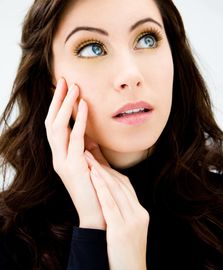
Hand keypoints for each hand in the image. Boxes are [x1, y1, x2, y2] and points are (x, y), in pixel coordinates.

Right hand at [44, 78, 108, 229]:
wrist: (99, 215)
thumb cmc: (97, 188)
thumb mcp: (93, 163)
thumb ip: (91, 149)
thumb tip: (92, 133)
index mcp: (61, 155)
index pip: (54, 124)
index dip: (57, 105)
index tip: (63, 87)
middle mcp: (57, 156)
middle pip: (51, 121)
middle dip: (57, 100)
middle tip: (63, 80)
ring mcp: (62, 161)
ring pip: (57, 127)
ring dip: (65, 105)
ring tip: (74, 87)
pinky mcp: (72, 166)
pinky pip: (74, 138)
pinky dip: (78, 120)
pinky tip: (84, 106)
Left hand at [85, 151, 148, 269]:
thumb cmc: (125, 255)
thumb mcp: (129, 230)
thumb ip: (123, 212)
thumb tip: (110, 197)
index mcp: (140, 213)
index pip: (125, 184)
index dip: (110, 168)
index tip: (98, 155)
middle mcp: (138, 213)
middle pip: (119, 182)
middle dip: (103, 164)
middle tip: (90, 148)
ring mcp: (132, 221)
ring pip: (114, 188)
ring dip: (99, 170)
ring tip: (87, 155)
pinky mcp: (121, 230)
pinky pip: (110, 203)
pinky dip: (100, 186)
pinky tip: (92, 174)